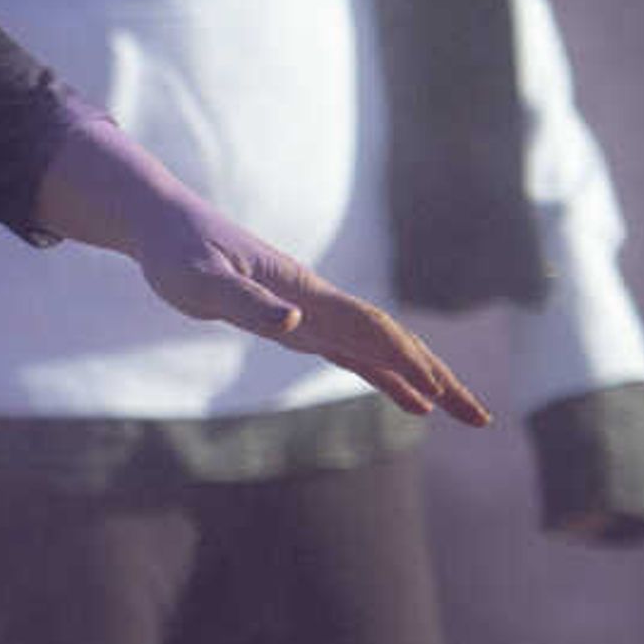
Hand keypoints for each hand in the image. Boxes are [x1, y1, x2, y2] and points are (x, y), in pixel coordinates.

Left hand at [128, 202, 489, 421]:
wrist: (163, 226)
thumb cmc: (176, 253)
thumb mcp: (201, 281)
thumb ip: (246, 302)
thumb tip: (294, 323)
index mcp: (305, 293)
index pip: (370, 330)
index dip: (405, 361)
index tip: (437, 393)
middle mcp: (318, 304)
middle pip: (393, 342)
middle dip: (437, 378)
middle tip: (480, 417)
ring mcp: (311, 314)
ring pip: (380, 351)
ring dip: (421, 381)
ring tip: (458, 413)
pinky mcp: (295, 323)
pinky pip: (351, 354)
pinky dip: (383, 376)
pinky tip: (408, 400)